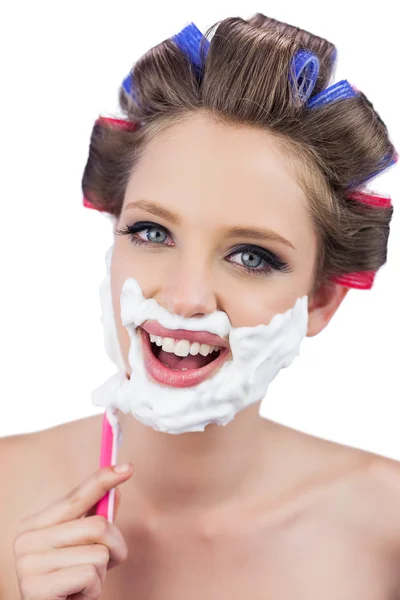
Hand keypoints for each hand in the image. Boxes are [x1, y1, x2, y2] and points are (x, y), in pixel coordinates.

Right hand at [13, 464, 132, 598]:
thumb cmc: (69, 583)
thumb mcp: (84, 547)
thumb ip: (95, 519)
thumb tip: (115, 491)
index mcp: (34, 524)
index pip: (75, 496)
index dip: (103, 481)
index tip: (128, 468)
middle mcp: (26, 540)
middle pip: (97, 526)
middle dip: (114, 547)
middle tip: (102, 566)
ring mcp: (28, 564)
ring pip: (98, 553)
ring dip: (102, 574)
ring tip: (83, 584)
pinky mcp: (36, 588)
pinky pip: (90, 576)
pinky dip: (93, 590)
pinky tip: (76, 597)